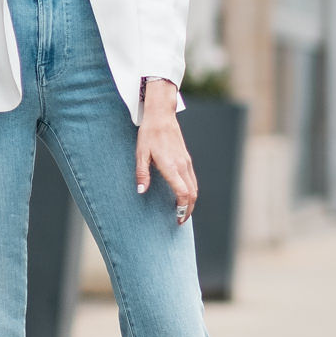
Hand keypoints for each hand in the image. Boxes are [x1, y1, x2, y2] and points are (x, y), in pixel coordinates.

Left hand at [136, 79, 196, 222]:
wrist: (161, 115)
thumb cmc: (149, 134)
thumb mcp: (140, 154)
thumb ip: (142, 173)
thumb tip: (141, 191)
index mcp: (171, 166)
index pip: (183, 193)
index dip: (183, 208)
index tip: (177, 219)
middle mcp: (182, 166)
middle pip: (193, 194)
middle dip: (189, 210)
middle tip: (180, 220)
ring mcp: (186, 162)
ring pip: (195, 187)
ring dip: (191, 201)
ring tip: (182, 211)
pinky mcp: (186, 159)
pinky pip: (193, 179)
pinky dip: (191, 191)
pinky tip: (183, 195)